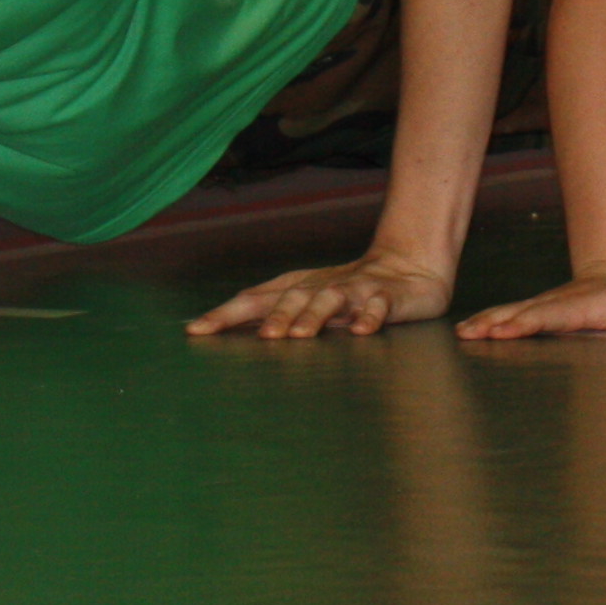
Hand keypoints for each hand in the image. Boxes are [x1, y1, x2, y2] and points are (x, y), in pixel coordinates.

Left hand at [188, 247, 453, 339]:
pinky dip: (370, 316)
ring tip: (300, 335)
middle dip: (275, 316)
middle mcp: (321, 286)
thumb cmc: (348, 291)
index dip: (225, 313)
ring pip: (331, 299)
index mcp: (297, 288)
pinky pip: (378, 305)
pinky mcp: (387, 296)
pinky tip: (363, 330)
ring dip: (314, 315)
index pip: (254, 299)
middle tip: (261, 338)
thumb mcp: (308, 303)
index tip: (196, 329)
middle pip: (292, 297)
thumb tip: (220, 332)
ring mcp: (355, 289)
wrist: (410, 267)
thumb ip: (272, 315)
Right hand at [454, 272, 605, 339]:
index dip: (524, 323)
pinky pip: (505, 314)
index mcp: (573, 308)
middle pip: (518, 312)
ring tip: (461, 332)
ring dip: (484, 321)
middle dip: (494, 323)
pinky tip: (466, 329)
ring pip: (506, 311)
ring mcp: (539, 305)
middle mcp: (550, 304)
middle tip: (471, 333)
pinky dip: (485, 320)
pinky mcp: (532, 309)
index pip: (545, 317)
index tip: (503, 331)